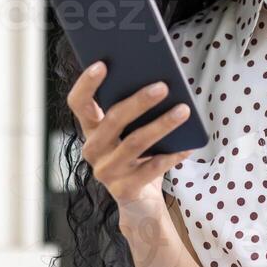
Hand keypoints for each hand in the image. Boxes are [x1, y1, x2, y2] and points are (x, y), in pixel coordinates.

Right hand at [67, 60, 195, 218]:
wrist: (139, 202)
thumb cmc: (138, 157)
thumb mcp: (130, 132)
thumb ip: (134, 111)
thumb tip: (158, 81)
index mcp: (91, 129)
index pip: (79, 103)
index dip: (87, 84)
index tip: (102, 64)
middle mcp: (93, 150)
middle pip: (112, 120)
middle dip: (138, 101)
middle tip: (163, 86)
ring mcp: (106, 171)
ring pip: (135, 143)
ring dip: (161, 125)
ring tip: (183, 110)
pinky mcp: (124, 190)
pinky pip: (151, 169)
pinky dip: (171, 156)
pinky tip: (187, 145)